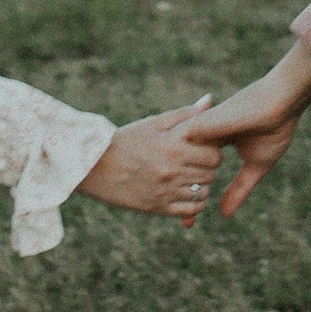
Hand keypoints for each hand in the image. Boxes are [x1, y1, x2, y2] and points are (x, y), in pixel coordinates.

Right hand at [78, 103, 220, 227]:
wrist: (95, 166)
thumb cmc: (126, 140)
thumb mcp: (153, 123)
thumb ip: (184, 114)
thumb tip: (209, 100)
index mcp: (173, 147)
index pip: (214, 155)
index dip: (212, 151)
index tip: (203, 148)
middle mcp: (172, 170)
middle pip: (210, 174)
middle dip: (207, 168)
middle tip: (196, 163)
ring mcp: (166, 191)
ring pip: (203, 193)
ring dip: (201, 186)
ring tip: (190, 178)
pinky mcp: (158, 208)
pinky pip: (190, 211)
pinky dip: (194, 204)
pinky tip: (185, 193)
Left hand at [186, 45, 310, 216]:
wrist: (282, 102)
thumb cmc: (274, 129)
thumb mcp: (255, 166)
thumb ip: (238, 189)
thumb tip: (224, 215)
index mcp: (214, 143)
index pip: (197, 173)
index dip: (194, 195)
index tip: (190, 221)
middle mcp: (204, 136)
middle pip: (184, 168)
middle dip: (180, 195)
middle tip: (182, 222)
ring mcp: (201, 129)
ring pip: (178, 158)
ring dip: (176, 183)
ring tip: (175, 211)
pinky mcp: (202, 124)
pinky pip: (180, 145)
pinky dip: (179, 167)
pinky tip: (176, 188)